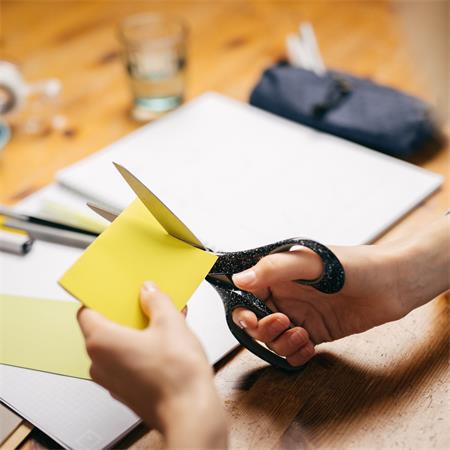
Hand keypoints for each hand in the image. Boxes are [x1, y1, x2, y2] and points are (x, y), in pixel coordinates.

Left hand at [78, 282, 226, 448]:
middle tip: (147, 301)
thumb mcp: (170, 322)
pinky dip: (142, 347)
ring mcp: (112, 379)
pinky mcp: (127, 389)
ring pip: (119, 344)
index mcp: (102, 341)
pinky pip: (128, 360)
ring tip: (164, 320)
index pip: (86, 310)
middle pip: (105, 326)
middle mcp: (100, 363)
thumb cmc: (177, 376)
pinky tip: (167, 340)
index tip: (116, 290)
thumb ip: (157, 301)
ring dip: (139, 330)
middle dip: (128, 312)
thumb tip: (149, 291)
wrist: (191, 413)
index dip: (102, 297)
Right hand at [232, 216, 449, 366]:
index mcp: (279, 274)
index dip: (243, 309)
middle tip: (282, 324)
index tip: (251, 318)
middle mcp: (285, 295)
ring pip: (273, 338)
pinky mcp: (315, 332)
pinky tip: (309, 347)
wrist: (392, 284)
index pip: (246, 293)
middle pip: (255, 320)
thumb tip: (239, 279)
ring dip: (281, 343)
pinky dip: (296, 355)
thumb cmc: (355, 264)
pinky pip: (293, 350)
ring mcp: (300, 315)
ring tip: (302, 336)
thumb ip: (274, 269)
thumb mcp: (312, 262)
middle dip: (262, 329)